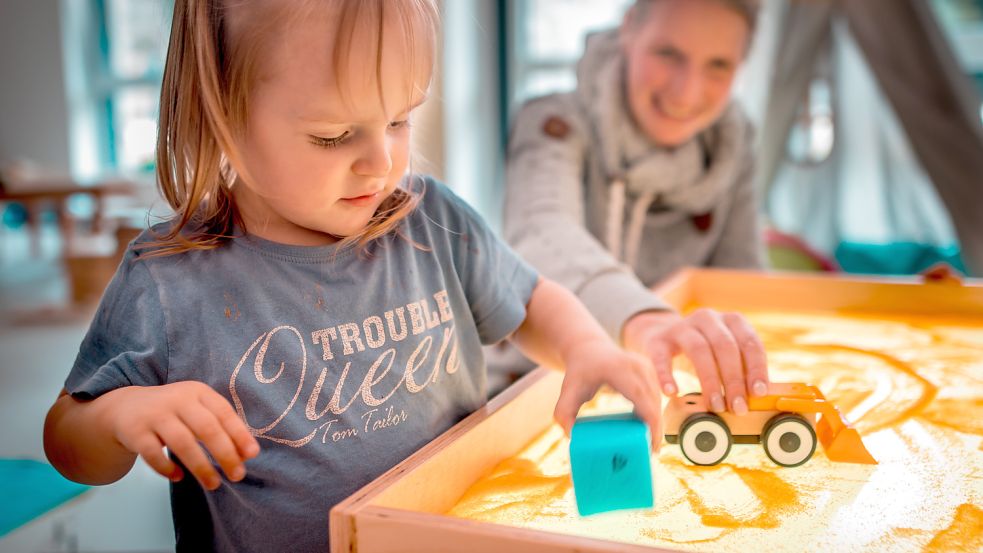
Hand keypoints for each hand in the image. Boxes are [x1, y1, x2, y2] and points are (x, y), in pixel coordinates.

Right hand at [103, 381, 259, 489]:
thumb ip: (220, 427)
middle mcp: (178, 399)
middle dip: (225, 454)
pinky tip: (179, 477)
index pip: (224, 413)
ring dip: (200, 466)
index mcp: (198, 392)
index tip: (252, 454)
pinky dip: (167, 468)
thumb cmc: (173, 412)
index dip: (239, 434)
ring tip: (213, 484)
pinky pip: (153, 453)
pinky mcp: (135, 431)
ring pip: (182, 442)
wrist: (125, 407)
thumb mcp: (197, 410)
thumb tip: (244, 455)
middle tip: (238, 475)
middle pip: (206, 428)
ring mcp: (155, 415)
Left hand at [553, 337, 662, 450]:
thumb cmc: (579, 372)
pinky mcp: (650, 370)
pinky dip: (654, 413)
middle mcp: (636, 364)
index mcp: (617, 368)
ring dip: (656, 422)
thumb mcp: (568, 391)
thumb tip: (571, 436)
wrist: (588, 349)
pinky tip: (649, 430)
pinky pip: (656, 396)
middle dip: (656, 428)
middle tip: (651, 453)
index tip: (652, 444)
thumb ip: (563, 413)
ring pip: (657, 399)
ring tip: (650, 445)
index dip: (650, 420)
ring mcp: (646, 365)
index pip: (640, 395)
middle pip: (653, 400)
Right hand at [622, 309, 767, 414]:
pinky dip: (667, 376)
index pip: (749, 342)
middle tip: (738, 407)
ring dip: (710, 381)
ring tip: (716, 405)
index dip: (756, 368)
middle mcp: (707, 318)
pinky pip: (662, 358)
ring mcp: (681, 327)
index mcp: (731, 320)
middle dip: (734, 380)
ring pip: (699, 349)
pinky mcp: (658, 340)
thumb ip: (741, 369)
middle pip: (725, 346)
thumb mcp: (725, 354)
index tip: (758, 393)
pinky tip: (672, 392)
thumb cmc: (704, 351)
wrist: (661, 335)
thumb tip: (757, 398)